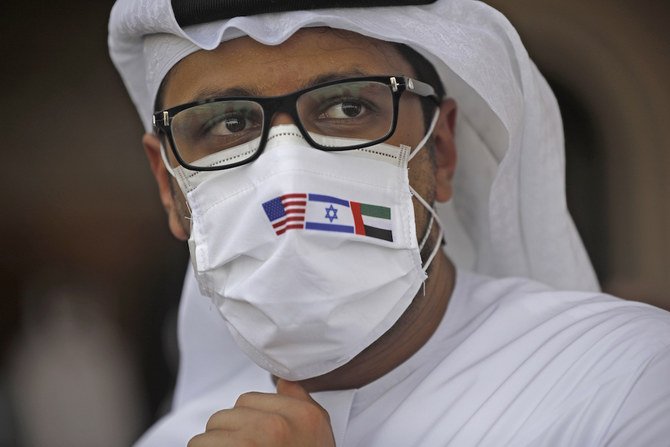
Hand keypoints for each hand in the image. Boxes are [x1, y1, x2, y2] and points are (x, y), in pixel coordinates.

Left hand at [188, 379, 334, 446]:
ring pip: (204, 439)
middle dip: (225, 439)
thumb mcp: (317, 435)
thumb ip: (300, 403)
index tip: (252, 443)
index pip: (248, 399)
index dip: (244, 423)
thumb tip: (282, 381)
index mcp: (302, 417)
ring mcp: (250, 445)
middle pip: (223, 417)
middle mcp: (276, 427)